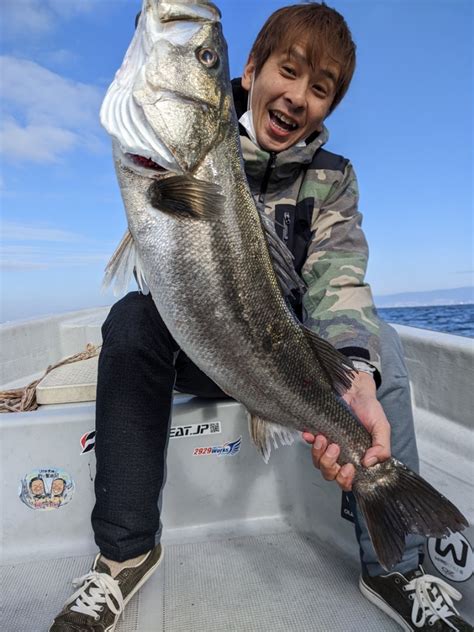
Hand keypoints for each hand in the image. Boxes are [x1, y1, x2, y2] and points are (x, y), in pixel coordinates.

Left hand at [302, 371, 390, 491]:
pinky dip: (308, 440)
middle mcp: (341, 455)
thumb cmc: (369, 409)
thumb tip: (369, 463)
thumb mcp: (381, 428)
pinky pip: (308, 442)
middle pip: (329, 473)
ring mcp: (327, 444)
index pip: (347, 480)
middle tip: (336, 448)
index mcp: (356, 459)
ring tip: (325, 439)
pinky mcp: (317, 432)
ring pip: (317, 461)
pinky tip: (312, 434)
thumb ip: (382, 447)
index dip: (345, 480)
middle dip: (330, 465)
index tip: (349, 468)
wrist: (356, 389)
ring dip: (319, 453)